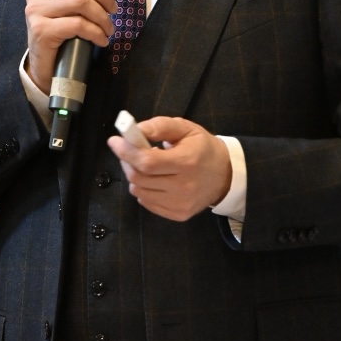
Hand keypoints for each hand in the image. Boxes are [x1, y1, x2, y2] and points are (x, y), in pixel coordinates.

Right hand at [25, 0, 115, 93]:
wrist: (44, 65)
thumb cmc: (61, 32)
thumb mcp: (67, 5)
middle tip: (113, 10)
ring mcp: (37, 10)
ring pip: (81, 1)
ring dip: (102, 17)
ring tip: (108, 29)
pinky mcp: (41, 30)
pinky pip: (78, 24)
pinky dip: (96, 32)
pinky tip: (101, 40)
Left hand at [107, 116, 232, 221]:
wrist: (226, 175)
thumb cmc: (202, 148)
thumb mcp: (186, 128)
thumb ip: (160, 126)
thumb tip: (135, 130)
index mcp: (186, 162)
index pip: (147, 162)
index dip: (126, 151)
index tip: (114, 141)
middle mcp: (183, 186)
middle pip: (139, 178)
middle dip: (127, 162)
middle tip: (129, 152)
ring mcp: (181, 204)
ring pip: (139, 191)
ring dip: (135, 176)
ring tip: (146, 166)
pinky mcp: (179, 214)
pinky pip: (147, 203)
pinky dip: (144, 190)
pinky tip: (155, 181)